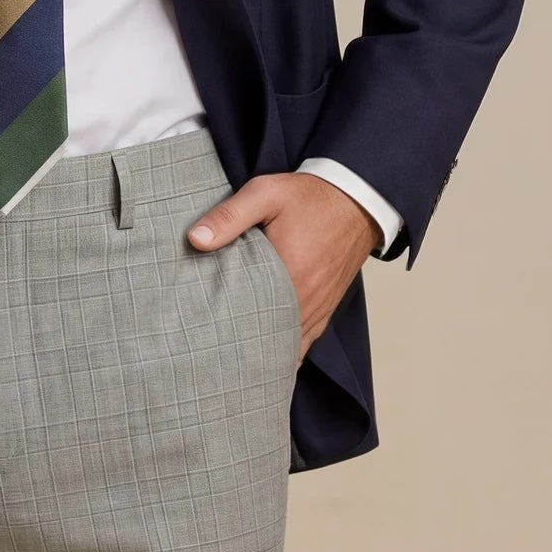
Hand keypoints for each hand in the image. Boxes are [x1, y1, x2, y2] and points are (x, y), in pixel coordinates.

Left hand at [186, 170, 380, 363]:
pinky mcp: (326, 307)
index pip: (248, 316)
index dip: (225, 328)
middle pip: (267, 337)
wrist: (356, 200)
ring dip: (264, 350)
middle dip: (240, 345)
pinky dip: (287, 351)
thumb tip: (195, 239)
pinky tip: (269, 358)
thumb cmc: (310, 197)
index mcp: (287, 274)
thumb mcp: (265, 194)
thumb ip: (229, 216)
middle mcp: (305, 299)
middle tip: (212, 350)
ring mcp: (318, 307)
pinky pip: (305, 342)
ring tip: (233, 358)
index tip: (203, 333)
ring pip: (287, 345)